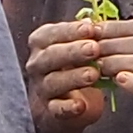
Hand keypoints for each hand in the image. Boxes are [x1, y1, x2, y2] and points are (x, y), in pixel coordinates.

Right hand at [25, 15, 112, 132]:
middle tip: (94, 48)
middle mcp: (37, 65)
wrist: (69, 103)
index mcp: (42, 44)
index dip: (70, 30)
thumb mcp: (77, 47)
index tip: (90, 28)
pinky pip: (56, 109)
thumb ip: (84, 35)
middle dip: (73, 51)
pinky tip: (80, 105)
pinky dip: (67, 108)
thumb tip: (95, 22)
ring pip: (53, 82)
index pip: (50, 34)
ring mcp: (42, 88)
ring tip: (93, 74)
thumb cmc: (75, 67)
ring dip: (73, 77)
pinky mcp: (51, 110)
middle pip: (50, 56)